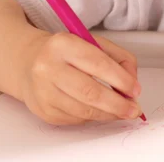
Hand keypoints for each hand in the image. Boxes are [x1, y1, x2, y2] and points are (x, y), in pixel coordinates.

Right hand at [19, 32, 142, 124]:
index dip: (121, 80)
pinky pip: (76, 119)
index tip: (135, 90)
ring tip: (121, 111)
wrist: (28, 61)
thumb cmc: (66, 52)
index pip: (98, 64)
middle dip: (118, 104)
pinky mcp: (43, 110)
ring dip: (108, 114)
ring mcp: (43, 91)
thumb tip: (132, 83)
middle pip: (90, 92)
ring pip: (84, 111)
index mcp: (63, 44)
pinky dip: (93, 117)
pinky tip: (99, 110)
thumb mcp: (92, 43)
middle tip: (133, 109)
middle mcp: (49, 67)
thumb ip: (118, 58)